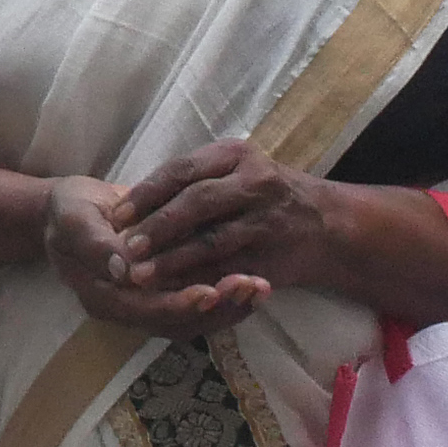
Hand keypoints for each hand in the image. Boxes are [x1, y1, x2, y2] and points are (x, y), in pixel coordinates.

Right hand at [43, 174, 264, 335]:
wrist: (74, 211)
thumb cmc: (69, 212)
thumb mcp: (72, 219)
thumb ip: (94, 244)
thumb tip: (123, 269)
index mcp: (103, 297)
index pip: (146, 310)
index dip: (179, 303)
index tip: (212, 291)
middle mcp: (129, 309)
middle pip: (177, 322)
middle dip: (218, 308)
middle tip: (254, 286)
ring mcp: (149, 303)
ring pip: (194, 319)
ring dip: (230, 306)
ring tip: (262, 286)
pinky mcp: (167, 289)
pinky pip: (200, 303)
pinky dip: (228, 297)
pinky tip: (254, 281)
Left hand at [111, 139, 345, 301]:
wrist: (329, 224)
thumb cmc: (267, 195)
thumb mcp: (235, 171)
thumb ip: (194, 181)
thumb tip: (131, 203)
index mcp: (235, 155)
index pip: (182, 170)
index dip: (147, 193)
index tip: (118, 215)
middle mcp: (254, 181)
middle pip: (196, 201)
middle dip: (156, 226)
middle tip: (124, 247)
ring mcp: (267, 218)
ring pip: (211, 239)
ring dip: (172, 259)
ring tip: (140, 274)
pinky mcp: (273, 253)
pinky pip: (230, 269)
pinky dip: (200, 281)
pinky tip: (174, 291)